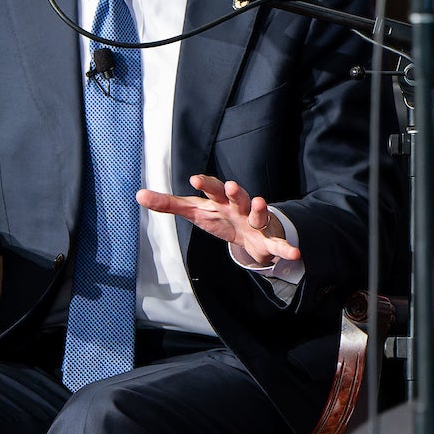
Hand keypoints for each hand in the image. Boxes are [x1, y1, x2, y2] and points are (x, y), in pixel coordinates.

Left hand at [139, 176, 302, 267]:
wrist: (252, 235)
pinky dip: (286, 249)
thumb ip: (169, 204)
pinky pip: (278, 245)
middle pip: (236, 196)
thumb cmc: (220, 218)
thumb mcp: (195, 211)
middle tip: (229, 185)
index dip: (205, 185)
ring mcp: (255, 222)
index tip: (194, 180)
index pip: (210, 190)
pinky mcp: (268, 240)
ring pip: (258, 214)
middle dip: (233, 191)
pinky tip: (294, 254)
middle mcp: (239, 207)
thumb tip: (139, 194)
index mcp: (219, 201)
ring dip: (258, 209)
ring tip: (259, 202)